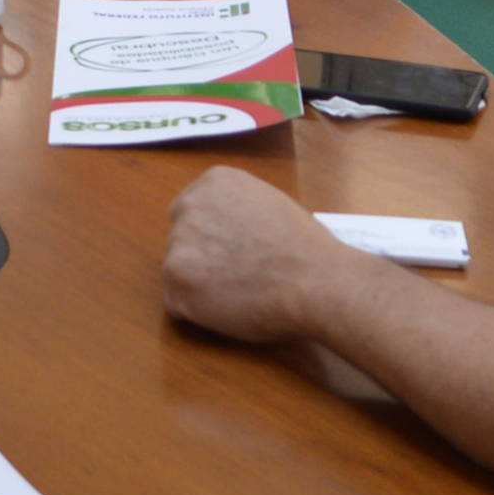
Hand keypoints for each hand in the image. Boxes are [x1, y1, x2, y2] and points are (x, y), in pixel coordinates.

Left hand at [162, 166, 357, 346]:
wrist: (316, 281)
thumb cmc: (305, 248)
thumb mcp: (268, 202)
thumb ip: (236, 209)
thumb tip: (225, 227)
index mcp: (213, 182)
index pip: (191, 209)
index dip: (210, 235)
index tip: (228, 250)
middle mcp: (189, 207)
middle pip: (180, 238)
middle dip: (200, 256)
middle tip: (234, 274)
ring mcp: (179, 244)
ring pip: (178, 270)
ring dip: (199, 284)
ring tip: (238, 293)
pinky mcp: (178, 282)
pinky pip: (177, 303)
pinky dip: (197, 312)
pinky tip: (229, 309)